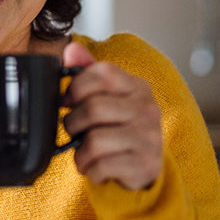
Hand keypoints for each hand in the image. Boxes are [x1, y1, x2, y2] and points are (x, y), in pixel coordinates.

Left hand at [62, 42, 162, 189]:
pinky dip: (90, 170)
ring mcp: (150, 137)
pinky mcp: (147, 164)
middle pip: (93, 109)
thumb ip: (87, 72)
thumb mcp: (105, 98)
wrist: (141, 167)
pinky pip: (102, 166)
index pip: (101, 73)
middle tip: (75, 131)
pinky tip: (97, 167)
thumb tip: (71, 49)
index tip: (69, 101)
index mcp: (136, 86)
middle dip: (73, 124)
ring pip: (94, 141)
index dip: (76, 87)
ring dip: (80, 152)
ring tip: (85, 152)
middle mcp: (148, 108)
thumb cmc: (117, 129)